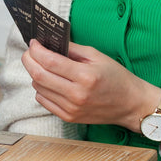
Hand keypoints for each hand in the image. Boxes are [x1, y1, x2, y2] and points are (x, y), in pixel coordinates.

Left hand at [21, 40, 156, 129]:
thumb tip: (49, 42)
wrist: (131, 104)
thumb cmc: (116, 78)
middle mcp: (76, 94)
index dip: (36, 50)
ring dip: (35, 74)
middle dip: (29, 60)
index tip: (33, 43)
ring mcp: (71, 108)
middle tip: (29, 52)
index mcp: (85, 76)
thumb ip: (72, 49)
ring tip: (42, 66)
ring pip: (38, 88)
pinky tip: (49, 81)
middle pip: (39, 75)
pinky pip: (43, 101)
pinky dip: (41, 89)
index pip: (50, 61)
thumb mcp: (97, 56)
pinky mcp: (68, 117)